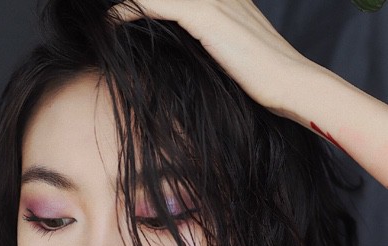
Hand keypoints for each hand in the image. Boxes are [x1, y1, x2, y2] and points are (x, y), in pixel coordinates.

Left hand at [112, 0, 314, 114]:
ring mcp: (214, 1)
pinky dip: (130, 11)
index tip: (128, 16)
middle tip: (112, 14)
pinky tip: (111, 22)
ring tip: (108, 18)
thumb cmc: (264, 80)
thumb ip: (213, 48)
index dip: (152, 4)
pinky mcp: (206, 15)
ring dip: (131, 3)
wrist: (290, 84)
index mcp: (226, 1)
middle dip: (139, 1)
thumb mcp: (234, 58)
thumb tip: (189, 61)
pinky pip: (156, 4)